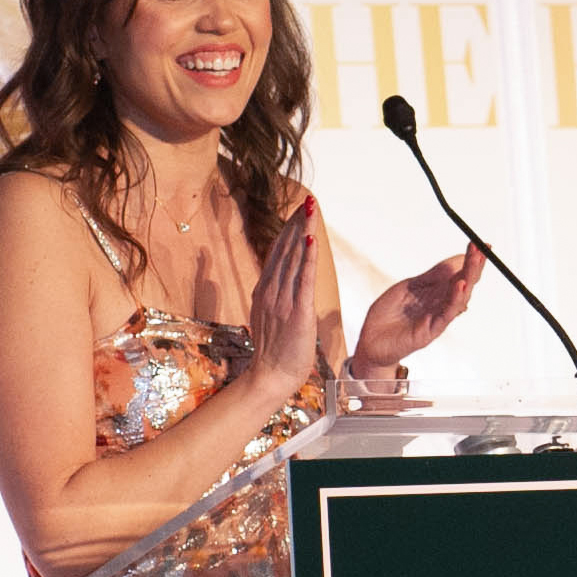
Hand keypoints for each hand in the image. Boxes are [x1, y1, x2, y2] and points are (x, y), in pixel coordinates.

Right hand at [248, 198, 319, 389]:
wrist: (271, 376)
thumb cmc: (275, 351)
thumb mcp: (270, 316)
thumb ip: (274, 295)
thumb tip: (278, 281)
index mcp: (265, 291)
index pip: (278, 252)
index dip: (289, 229)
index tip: (299, 210)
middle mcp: (271, 291)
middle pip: (285, 250)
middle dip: (296, 223)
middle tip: (307, 201)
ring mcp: (283, 301)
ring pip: (294, 259)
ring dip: (303, 232)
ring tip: (311, 210)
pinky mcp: (297, 312)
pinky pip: (303, 280)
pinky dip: (308, 258)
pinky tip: (311, 239)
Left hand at [351, 242, 484, 375]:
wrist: (370, 341)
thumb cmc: (388, 314)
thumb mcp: (408, 287)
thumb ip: (430, 277)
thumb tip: (456, 259)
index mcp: (436, 293)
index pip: (458, 273)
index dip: (470, 259)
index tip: (480, 243)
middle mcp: (441, 305)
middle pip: (464, 283)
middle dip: (474, 265)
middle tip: (482, 248)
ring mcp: (437, 318)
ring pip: (460, 297)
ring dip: (469, 278)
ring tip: (476, 260)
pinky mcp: (429, 331)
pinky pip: (446, 314)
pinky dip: (455, 299)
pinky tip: (460, 285)